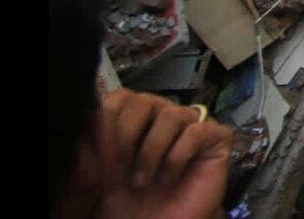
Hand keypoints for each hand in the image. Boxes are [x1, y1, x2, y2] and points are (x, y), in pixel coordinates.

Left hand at [63, 89, 233, 218]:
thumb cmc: (128, 205)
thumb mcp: (95, 178)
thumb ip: (87, 150)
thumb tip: (87, 123)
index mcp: (133, 119)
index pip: (119, 98)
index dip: (106, 122)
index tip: (96, 158)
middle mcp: (162, 117)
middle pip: (144, 100)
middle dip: (126, 136)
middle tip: (119, 170)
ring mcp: (191, 126)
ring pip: (172, 114)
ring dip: (151, 151)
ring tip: (142, 182)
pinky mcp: (217, 140)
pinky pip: (197, 131)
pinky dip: (178, 156)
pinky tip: (170, 179)